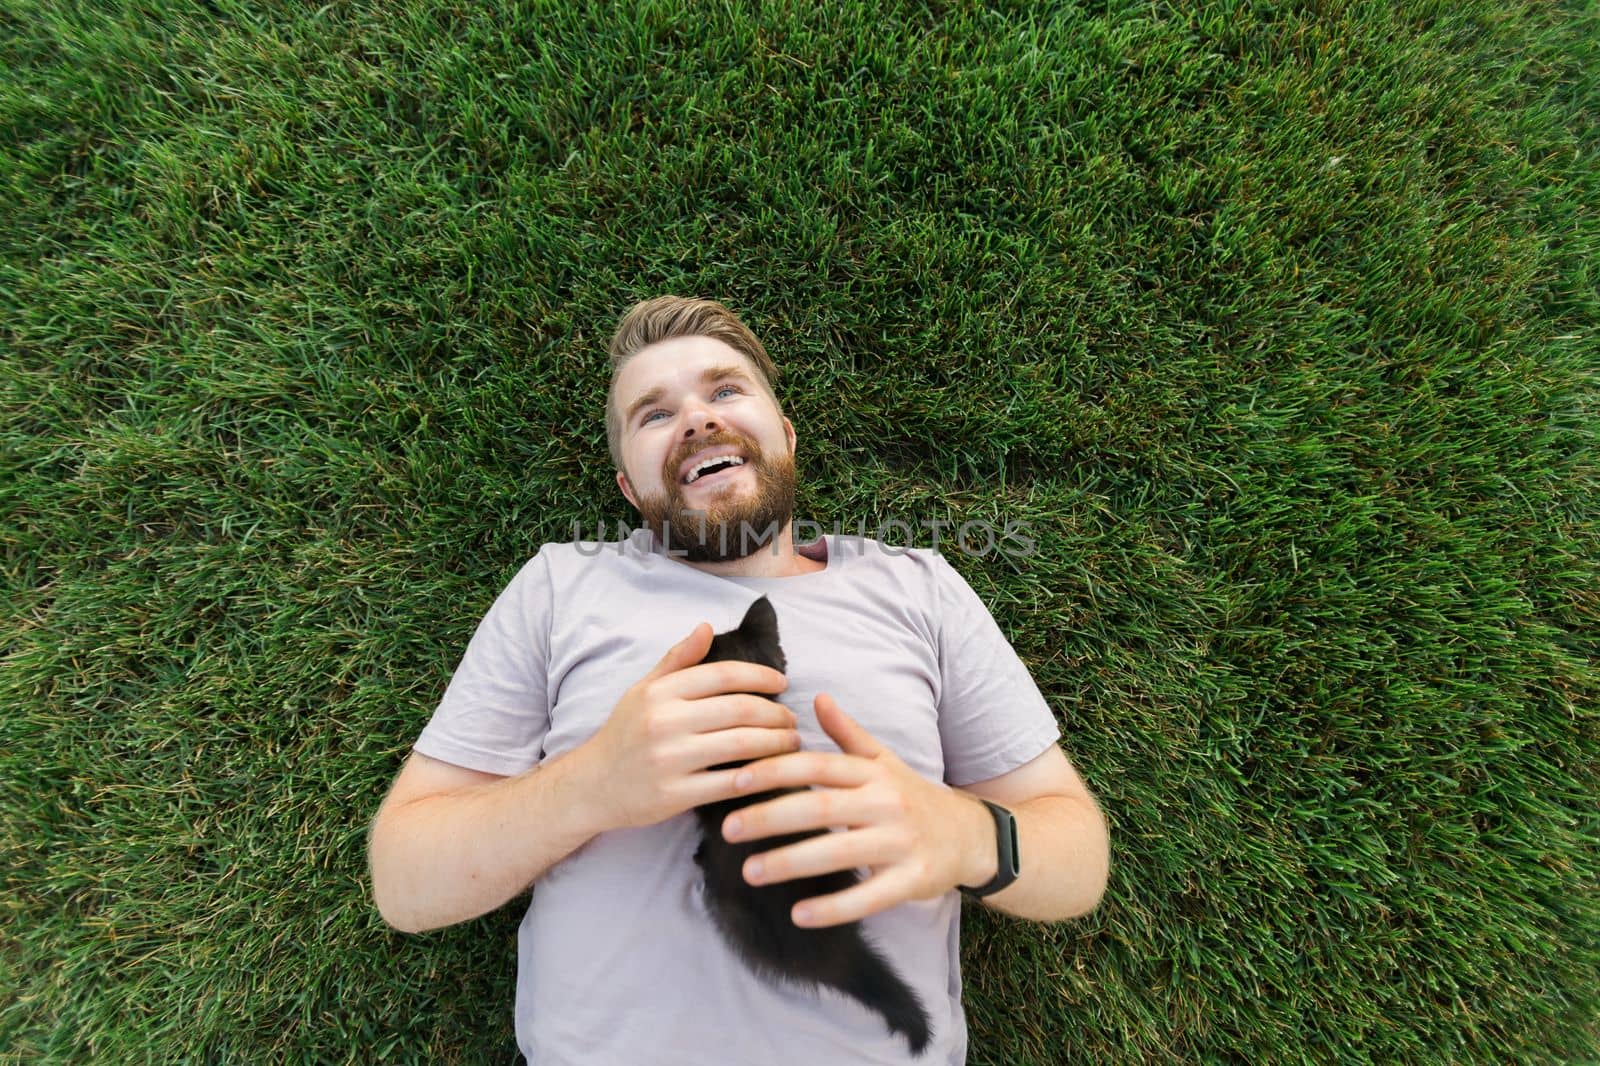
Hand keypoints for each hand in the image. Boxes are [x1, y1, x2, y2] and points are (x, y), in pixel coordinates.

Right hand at [580, 624, 800, 831]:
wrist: (591, 785)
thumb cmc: (625, 733)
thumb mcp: (643, 690)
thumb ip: (678, 660)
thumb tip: (707, 627)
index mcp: (660, 692)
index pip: (723, 675)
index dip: (760, 676)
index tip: (782, 683)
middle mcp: (664, 722)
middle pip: (740, 710)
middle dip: (776, 714)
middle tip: (792, 720)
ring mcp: (669, 760)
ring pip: (742, 745)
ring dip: (777, 744)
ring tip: (792, 743)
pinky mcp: (674, 795)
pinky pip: (730, 783)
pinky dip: (759, 777)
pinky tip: (774, 773)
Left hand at [719, 692, 992, 927]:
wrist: (968, 836)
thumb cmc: (912, 796)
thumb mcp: (883, 761)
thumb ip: (847, 735)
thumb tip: (816, 697)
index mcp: (872, 773)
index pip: (816, 766)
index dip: (775, 771)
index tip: (735, 781)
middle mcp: (886, 802)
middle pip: (821, 808)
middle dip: (770, 818)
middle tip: (728, 831)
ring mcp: (900, 842)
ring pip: (839, 852)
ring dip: (790, 863)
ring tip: (750, 872)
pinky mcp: (912, 879)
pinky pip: (869, 897)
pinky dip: (833, 908)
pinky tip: (799, 914)